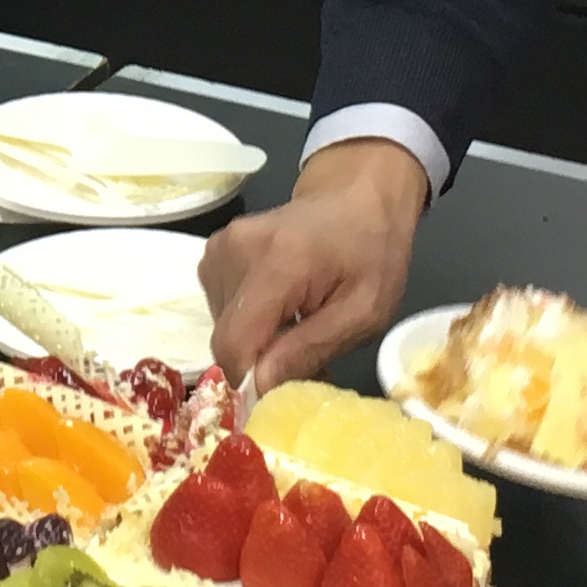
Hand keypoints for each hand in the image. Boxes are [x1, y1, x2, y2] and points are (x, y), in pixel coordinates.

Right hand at [197, 137, 427, 392]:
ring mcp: (219, 247)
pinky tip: (280, 305)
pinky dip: (248, 318)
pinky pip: (221, 307)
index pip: (234, 341)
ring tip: (297, 322)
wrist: (357, 197)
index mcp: (277, 262)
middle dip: (260, 358)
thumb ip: (311, 348)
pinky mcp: (214, 251)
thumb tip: (260, 386)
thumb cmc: (372, 253)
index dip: (251, 378)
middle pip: (227, 337)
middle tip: (305, 353)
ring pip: (223, 325)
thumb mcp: (365, 311)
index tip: (283, 389)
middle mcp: (235, 250)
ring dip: (256, 338)